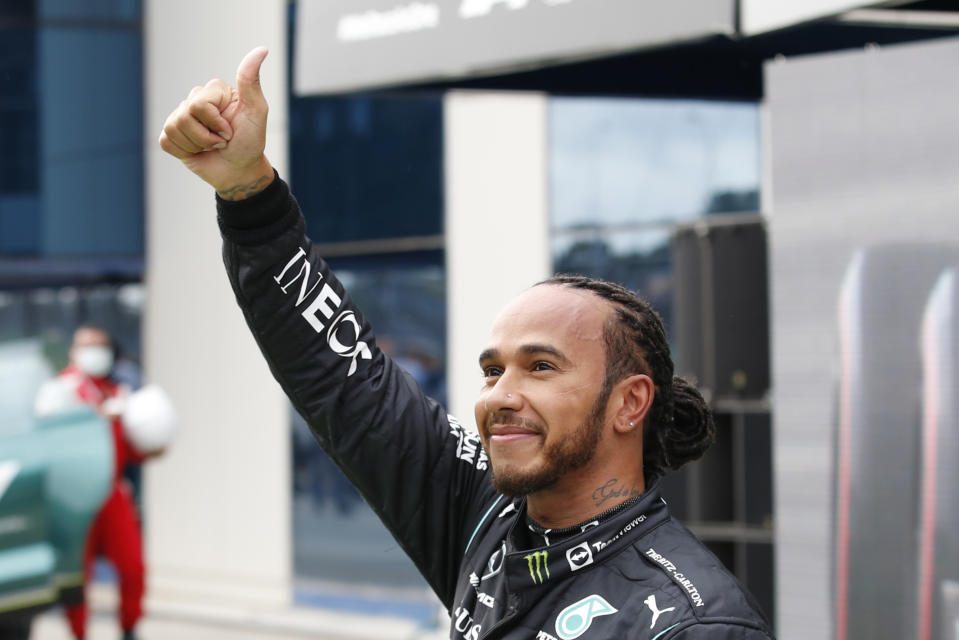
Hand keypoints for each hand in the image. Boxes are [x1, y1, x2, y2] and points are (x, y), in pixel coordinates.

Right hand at [159, 47, 274, 199]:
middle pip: (184, 116)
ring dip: (197, 145)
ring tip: (211, 147)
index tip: (230, 132)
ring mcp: (181, 116)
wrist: (240, 171)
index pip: (199, 104)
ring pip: (173, 129)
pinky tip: (197, 151)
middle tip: (222, 141)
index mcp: (214, 91)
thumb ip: (251, 81)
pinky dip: (184, 151)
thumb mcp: (256, 111)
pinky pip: (166, 141)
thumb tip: (262, 49)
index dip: (215, 124)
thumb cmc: (250, 142)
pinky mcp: (172, 134)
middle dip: (206, 137)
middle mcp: (195, 99)